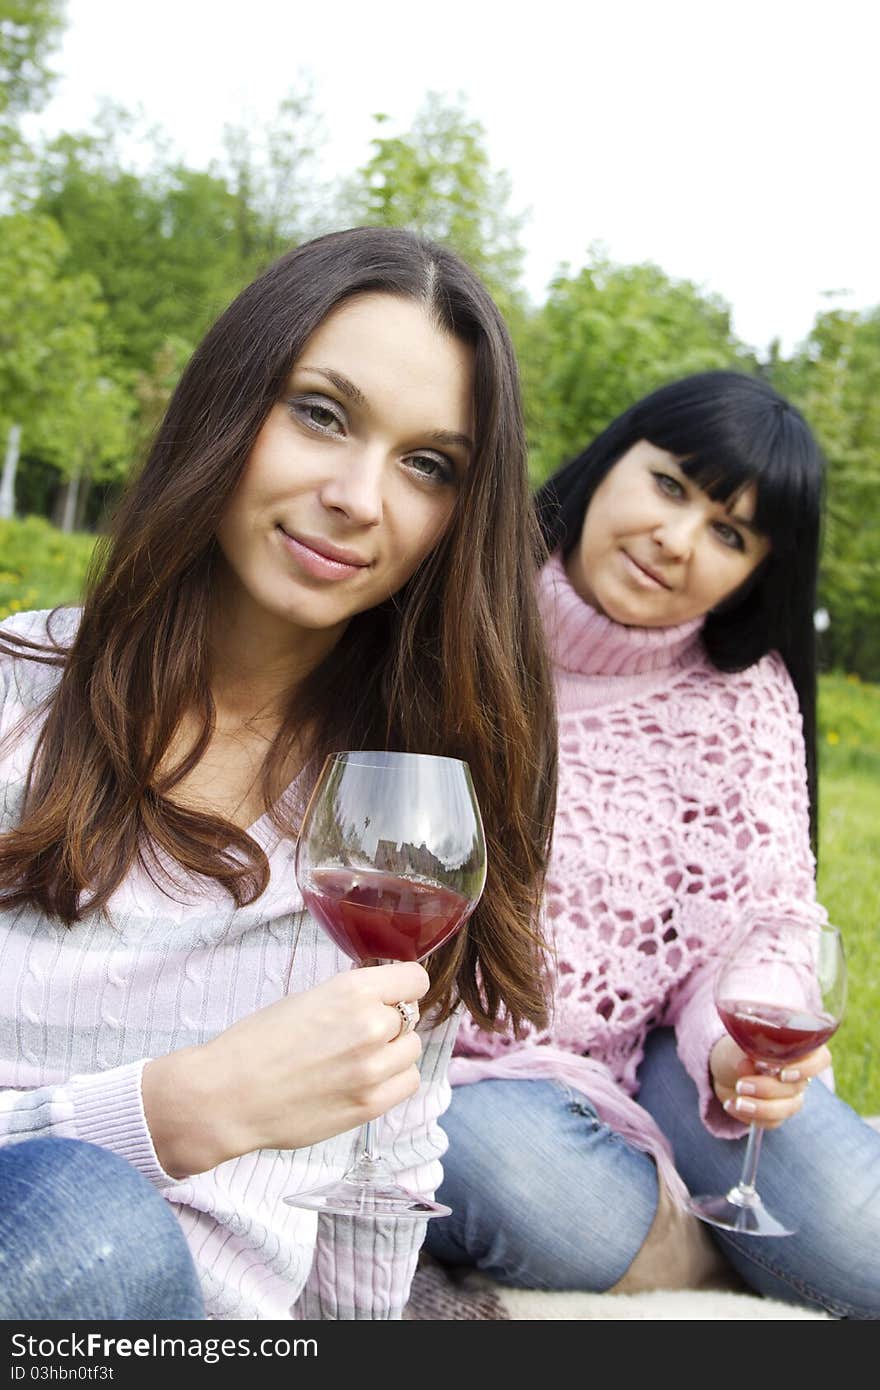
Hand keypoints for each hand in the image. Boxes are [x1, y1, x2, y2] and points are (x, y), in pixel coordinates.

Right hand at [143, 962, 429, 1176]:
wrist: (227, 1096)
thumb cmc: (256, 1043)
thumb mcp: (306, 999)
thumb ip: (350, 997)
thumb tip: (381, 996)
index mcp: (352, 991)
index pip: (415, 979)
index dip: (402, 986)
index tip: (390, 995)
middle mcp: (371, 1026)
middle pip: (410, 1015)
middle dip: (390, 1021)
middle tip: (356, 1034)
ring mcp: (374, 1069)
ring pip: (412, 1050)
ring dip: (393, 1051)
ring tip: (358, 1059)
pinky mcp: (371, 1105)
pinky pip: (408, 1082)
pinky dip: (393, 1079)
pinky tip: (365, 1080)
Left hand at [709, 1034, 830, 1129]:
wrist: (724, 1069)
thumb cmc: (736, 1050)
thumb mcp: (738, 1044)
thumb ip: (746, 1051)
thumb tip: (748, 1063)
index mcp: (797, 1048)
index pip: (821, 1059)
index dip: (807, 1068)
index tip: (782, 1073)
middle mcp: (799, 1073)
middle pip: (798, 1087)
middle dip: (768, 1089)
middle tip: (741, 1085)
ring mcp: (791, 1095)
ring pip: (788, 1108)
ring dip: (761, 1107)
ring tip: (737, 1102)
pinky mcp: (778, 1113)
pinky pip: (772, 1122)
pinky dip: (750, 1116)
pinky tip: (731, 1105)